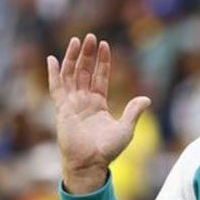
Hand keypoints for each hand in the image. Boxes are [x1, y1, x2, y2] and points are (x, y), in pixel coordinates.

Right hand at [47, 34, 150, 193]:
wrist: (91, 163)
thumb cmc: (108, 150)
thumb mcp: (126, 128)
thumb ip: (133, 111)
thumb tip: (146, 98)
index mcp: (98, 104)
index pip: (100, 77)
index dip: (102, 62)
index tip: (104, 45)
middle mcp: (84, 101)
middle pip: (84, 71)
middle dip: (87, 54)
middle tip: (90, 36)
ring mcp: (72, 104)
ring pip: (71, 75)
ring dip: (73, 58)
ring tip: (77, 40)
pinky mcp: (62, 109)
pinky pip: (56, 88)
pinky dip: (54, 74)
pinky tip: (53, 59)